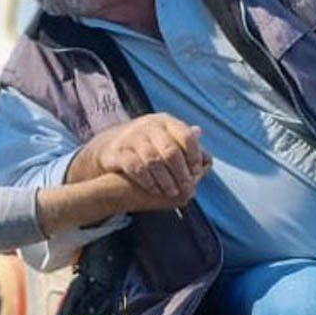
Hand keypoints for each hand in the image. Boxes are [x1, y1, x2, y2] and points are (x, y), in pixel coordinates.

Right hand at [84, 113, 209, 198]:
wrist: (107, 146)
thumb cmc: (145, 145)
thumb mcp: (165, 139)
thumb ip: (185, 148)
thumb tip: (208, 159)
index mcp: (165, 122)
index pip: (186, 136)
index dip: (194, 155)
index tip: (196, 172)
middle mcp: (148, 126)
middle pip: (170, 150)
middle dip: (181, 173)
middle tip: (186, 189)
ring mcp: (131, 138)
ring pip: (153, 161)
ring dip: (165, 180)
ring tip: (171, 192)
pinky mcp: (117, 152)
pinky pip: (135, 168)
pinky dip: (148, 181)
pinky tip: (154, 190)